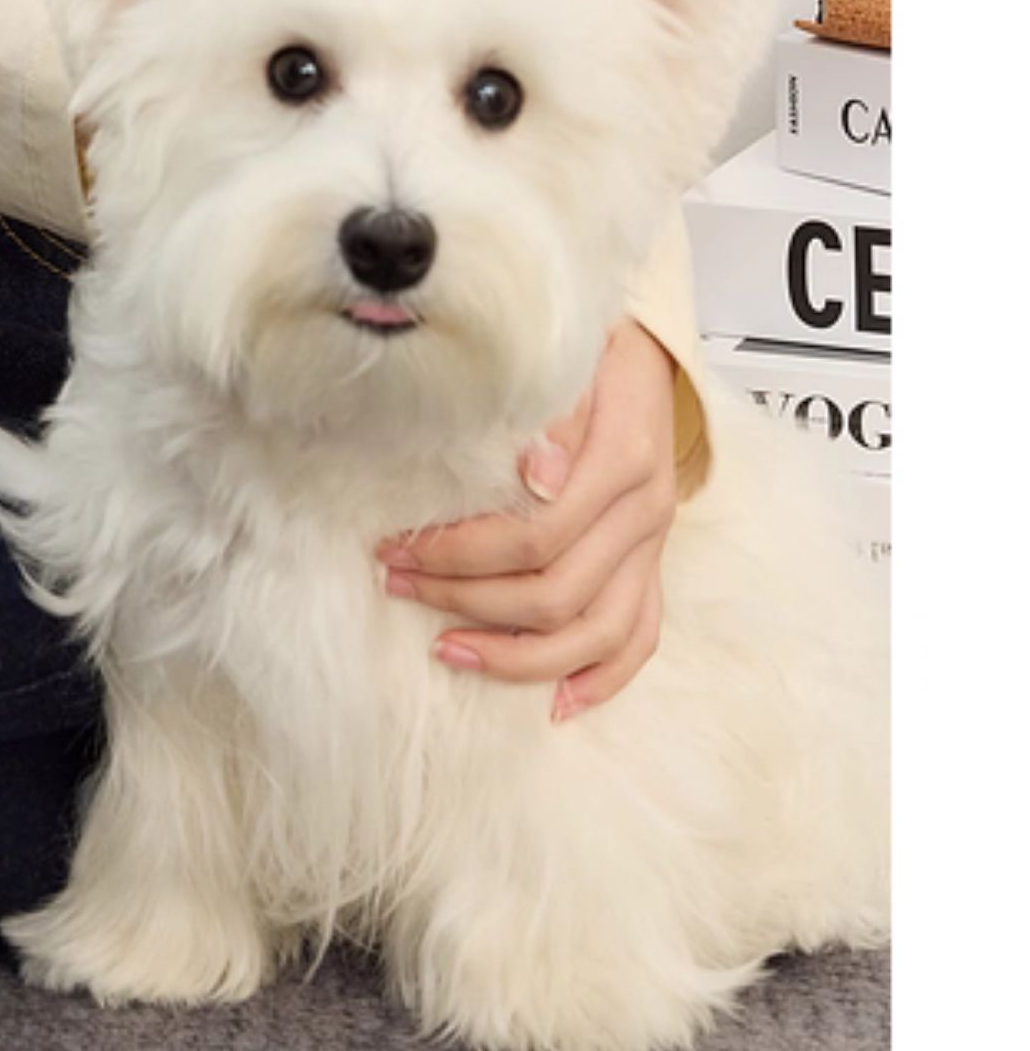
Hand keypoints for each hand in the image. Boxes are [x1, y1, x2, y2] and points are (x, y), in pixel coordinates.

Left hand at [372, 318, 680, 721]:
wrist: (645, 346)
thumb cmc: (590, 349)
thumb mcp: (566, 358)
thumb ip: (550, 413)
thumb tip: (535, 472)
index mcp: (622, 458)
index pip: (536, 534)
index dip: (461, 552)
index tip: (397, 546)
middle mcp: (645, 511)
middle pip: (555, 590)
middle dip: (465, 598)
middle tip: (396, 582)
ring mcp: (653, 545)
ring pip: (597, 631)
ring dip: (518, 654)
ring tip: (446, 652)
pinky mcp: (653, 563)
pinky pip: (640, 636)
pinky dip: (603, 677)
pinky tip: (557, 703)